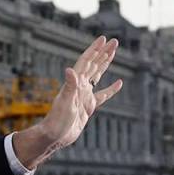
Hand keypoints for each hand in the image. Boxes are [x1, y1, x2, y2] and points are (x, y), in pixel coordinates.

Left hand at [12, 36, 123, 168]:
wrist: (55, 136)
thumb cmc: (57, 120)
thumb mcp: (65, 102)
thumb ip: (69, 86)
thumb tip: (69, 69)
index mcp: (75, 83)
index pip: (86, 61)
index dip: (95, 49)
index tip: (104, 39)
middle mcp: (80, 86)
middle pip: (94, 65)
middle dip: (103, 52)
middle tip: (115, 42)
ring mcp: (84, 96)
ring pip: (97, 76)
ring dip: (105, 64)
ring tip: (113, 53)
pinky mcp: (88, 106)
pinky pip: (102, 95)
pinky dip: (111, 89)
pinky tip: (118, 83)